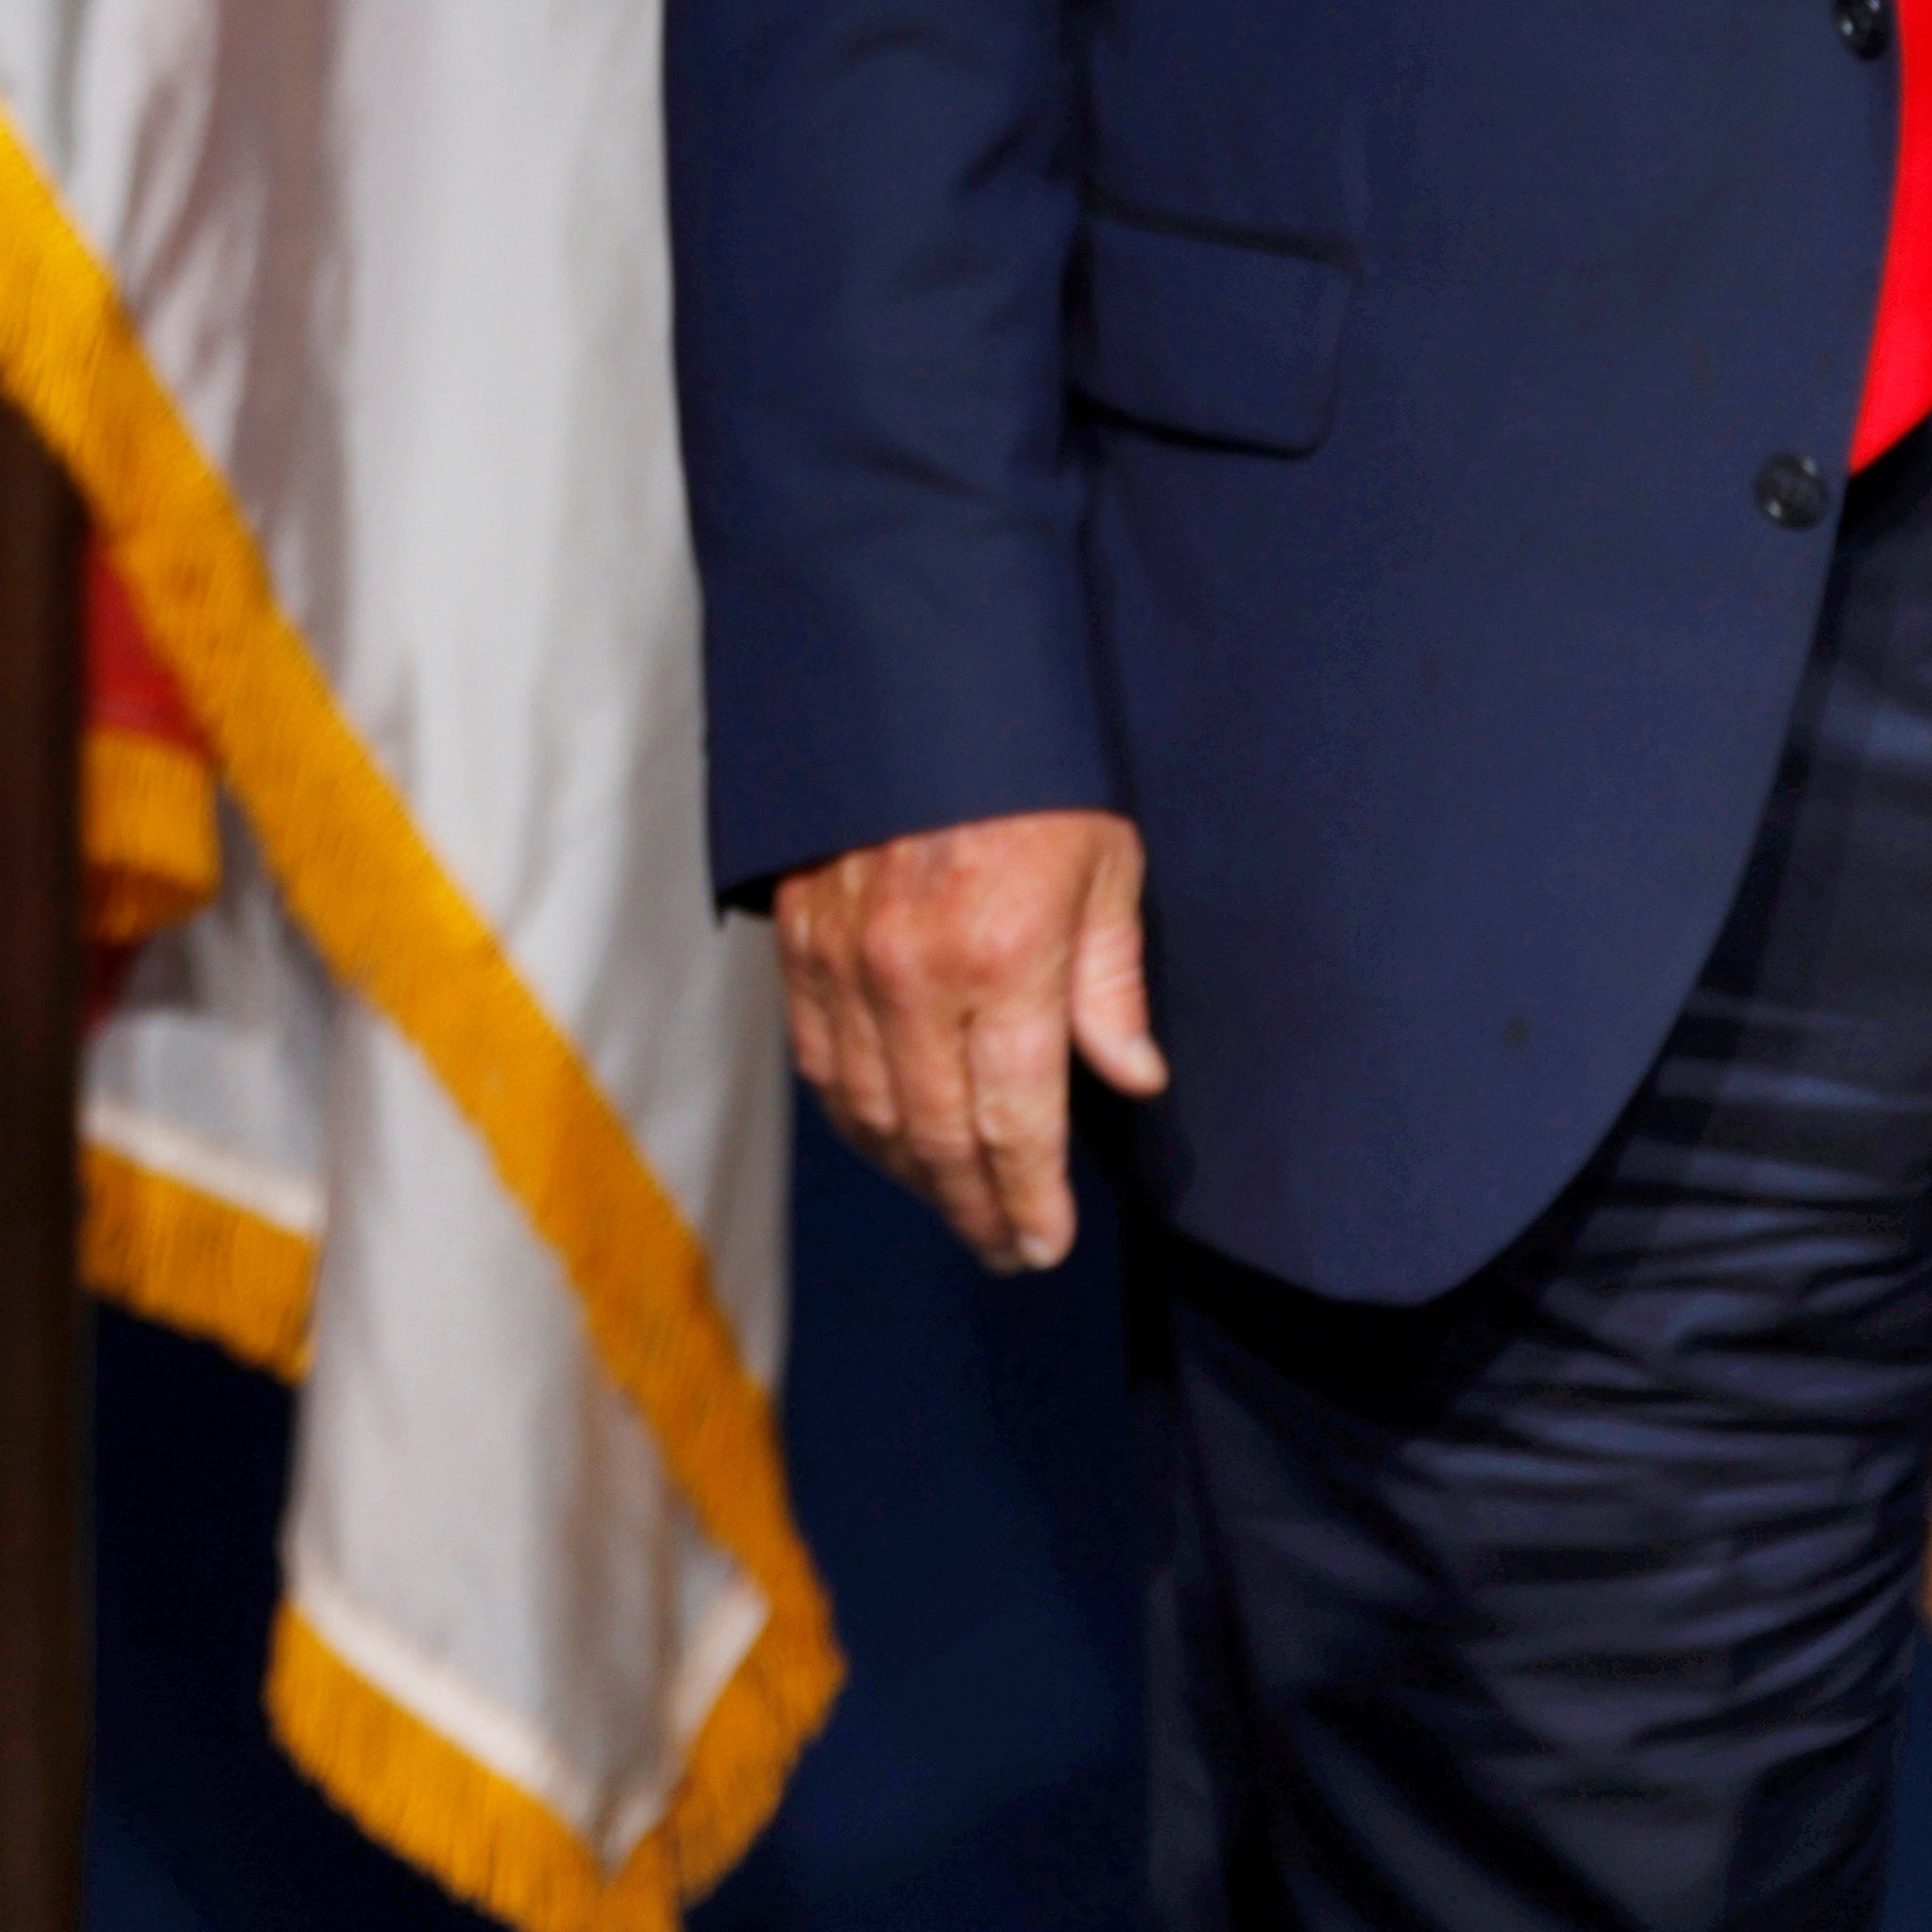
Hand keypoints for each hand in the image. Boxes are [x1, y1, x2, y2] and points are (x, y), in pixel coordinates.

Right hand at [776, 806, 1161, 1273]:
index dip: (1029, 1200)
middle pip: (936, 1137)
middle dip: (975, 1209)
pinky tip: (883, 1139)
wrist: (912, 682)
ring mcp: (844, 962)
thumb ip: (1112, 985)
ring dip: (911, 1175)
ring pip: (866, 1111)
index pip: (1013, 1126)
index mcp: (1003, 962)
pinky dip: (848, 1116)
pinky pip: (814, 1058)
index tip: (1045, 1241)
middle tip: (1005, 1249)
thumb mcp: (1105, 866)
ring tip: (954, 1205)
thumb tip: (1133, 1080)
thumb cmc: (1027, 772)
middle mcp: (914, 977)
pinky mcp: (798, 941)